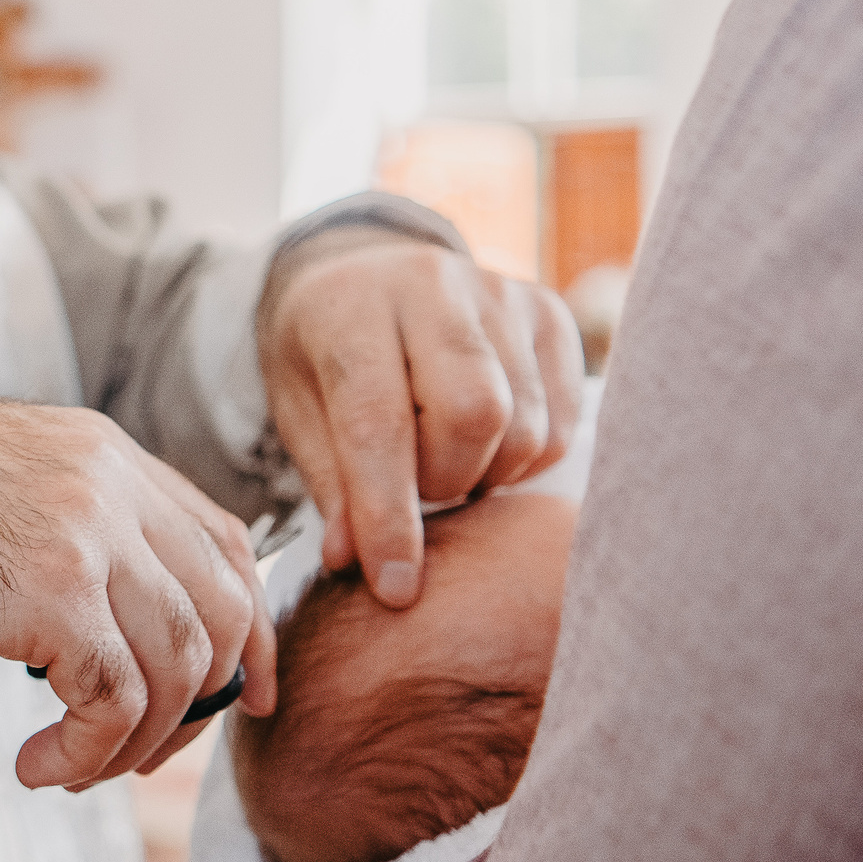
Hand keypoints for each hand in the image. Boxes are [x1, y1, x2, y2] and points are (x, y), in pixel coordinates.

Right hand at [0, 374, 273, 789]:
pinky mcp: (45, 587)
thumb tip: (107, 621)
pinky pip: (115, 698)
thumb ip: (62, 526)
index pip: (224, 540)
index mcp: (97, 446)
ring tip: (69, 768)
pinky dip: (88, 753)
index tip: (234, 695)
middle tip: (143, 754)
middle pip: (221, 607)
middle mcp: (107, 476)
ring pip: (177, 664)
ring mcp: (82, 526)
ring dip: (133, 743)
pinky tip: (36, 767)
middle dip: (202, 701)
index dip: (246, 631)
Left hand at [259, 229, 582, 608]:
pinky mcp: (548, 312)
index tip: (395, 588)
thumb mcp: (299, 410)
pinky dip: (526, 457)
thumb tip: (354, 563)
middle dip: (446, 480)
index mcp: (351, 306)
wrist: (361, 274)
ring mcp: (499, 292)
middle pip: (474, 413)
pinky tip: (484, 444)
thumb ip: (331, 483)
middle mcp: (431, 284)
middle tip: (416, 486)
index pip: (378, 421)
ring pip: (525, 424)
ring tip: (443, 459)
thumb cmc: (325, 355)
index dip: (388, 513)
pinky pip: (563, 420)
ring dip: (486, 473)